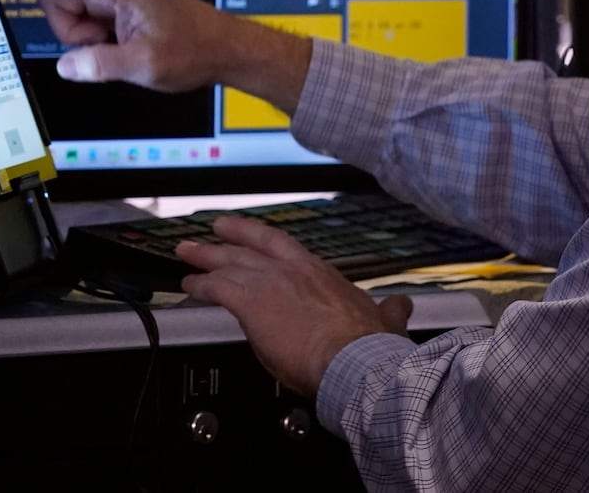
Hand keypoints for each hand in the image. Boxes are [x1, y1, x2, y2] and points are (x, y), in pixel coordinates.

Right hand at [0, 0, 226, 91]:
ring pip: (71, 18)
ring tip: (120, 49)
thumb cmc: (194, 49)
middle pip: (58, 2)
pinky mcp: (118, 11)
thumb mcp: (146, 64)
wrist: (223, 48)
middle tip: (105, 48)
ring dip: (85, 40)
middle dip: (70, 31)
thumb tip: (67, 65)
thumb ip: (102, 64)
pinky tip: (123, 49)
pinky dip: (96, 42)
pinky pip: (88, 26)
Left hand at [177, 216, 413, 399]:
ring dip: (205, 258)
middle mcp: (293, 270)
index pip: (286, 248)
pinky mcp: (251, 303)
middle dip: (230, 236)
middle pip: (253, 245)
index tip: (252, 236)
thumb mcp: (385, 321)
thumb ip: (388, 311)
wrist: (355, 360)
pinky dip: (200, 285)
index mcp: (321, 274)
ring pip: (229, 262)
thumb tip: (400, 307)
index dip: (265, 239)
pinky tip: (190, 286)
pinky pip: (217, 288)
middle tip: (212, 230)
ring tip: (188, 253)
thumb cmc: (369, 346)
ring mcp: (271, 282)